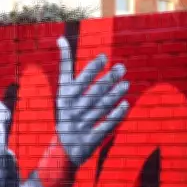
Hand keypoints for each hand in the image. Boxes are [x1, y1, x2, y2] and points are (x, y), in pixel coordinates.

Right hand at [56, 37, 129, 167]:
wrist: (63, 147)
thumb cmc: (67, 109)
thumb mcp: (62, 89)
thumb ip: (65, 65)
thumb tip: (61, 38)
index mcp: (65, 96)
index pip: (79, 80)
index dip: (91, 68)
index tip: (104, 57)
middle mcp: (72, 110)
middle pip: (93, 92)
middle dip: (108, 79)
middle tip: (121, 68)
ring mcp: (80, 125)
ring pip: (101, 107)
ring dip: (114, 94)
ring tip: (125, 84)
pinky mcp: (90, 139)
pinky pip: (105, 125)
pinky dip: (115, 115)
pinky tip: (125, 104)